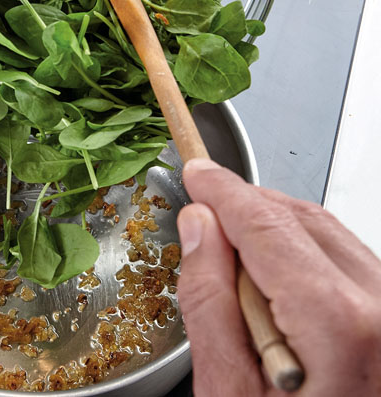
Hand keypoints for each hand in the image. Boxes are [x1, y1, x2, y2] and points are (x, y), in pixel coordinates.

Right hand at [177, 158, 380, 395]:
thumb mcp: (227, 392)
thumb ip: (209, 301)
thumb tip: (200, 230)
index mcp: (340, 326)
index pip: (267, 225)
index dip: (224, 192)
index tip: (197, 173)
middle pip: (303, 221)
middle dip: (247, 206)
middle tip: (203, 207)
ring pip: (331, 237)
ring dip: (276, 231)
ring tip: (231, 255)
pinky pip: (351, 264)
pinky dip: (305, 257)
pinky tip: (272, 280)